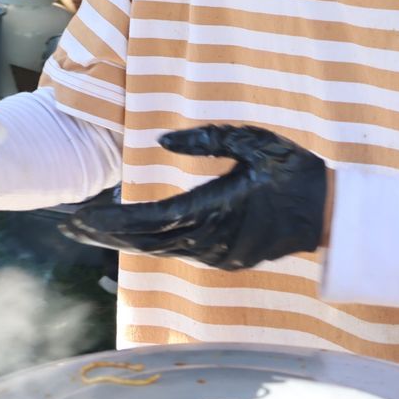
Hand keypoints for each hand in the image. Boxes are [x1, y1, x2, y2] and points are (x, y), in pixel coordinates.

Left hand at [61, 125, 327, 270]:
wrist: (331, 213)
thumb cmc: (293, 171)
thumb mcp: (254, 141)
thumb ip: (207, 140)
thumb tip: (161, 140)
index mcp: (215, 209)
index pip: (150, 218)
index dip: (111, 219)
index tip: (81, 215)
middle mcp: (211, 240)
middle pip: (145, 241)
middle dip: (105, 234)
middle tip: (68, 225)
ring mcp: (219, 254)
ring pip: (159, 250)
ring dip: (123, 241)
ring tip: (90, 230)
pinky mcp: (226, 258)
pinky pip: (178, 253)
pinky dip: (148, 244)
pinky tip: (131, 235)